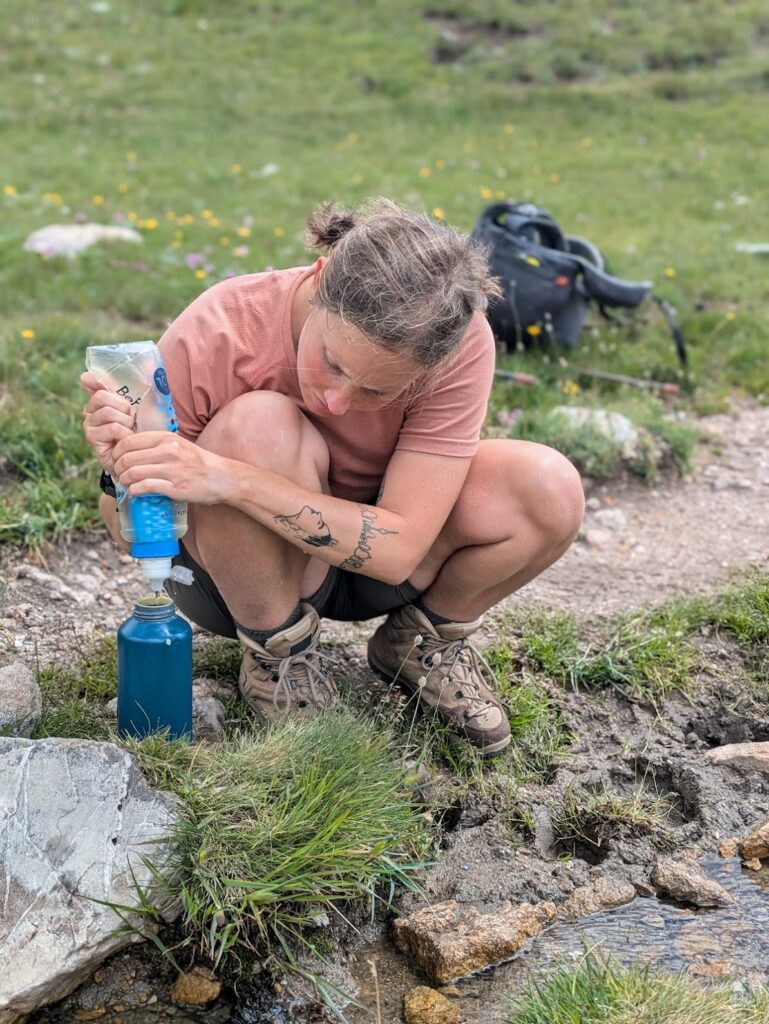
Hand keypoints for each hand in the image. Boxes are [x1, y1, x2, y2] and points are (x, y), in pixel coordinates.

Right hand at [81, 371, 134, 472]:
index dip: (110, 389)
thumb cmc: (137, 431)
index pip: (97, 385)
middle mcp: (89, 413)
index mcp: (97, 402)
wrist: (139, 458)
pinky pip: (112, 428)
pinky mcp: (92, 440)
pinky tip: (127, 441)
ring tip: (130, 432)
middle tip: (131, 421)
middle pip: (102, 398)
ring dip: (126, 422)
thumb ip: (114, 390)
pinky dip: (125, 434)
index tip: (123, 400)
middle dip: (123, 408)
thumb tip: (85, 375)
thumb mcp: (131, 408)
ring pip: (108, 413)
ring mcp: (89, 427)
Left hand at [112, 431, 230, 504]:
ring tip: (127, 484)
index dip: (117, 452)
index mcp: (167, 438)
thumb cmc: (198, 462)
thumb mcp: (178, 444)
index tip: (117, 460)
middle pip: (128, 458)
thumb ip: (157, 444)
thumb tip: (129, 449)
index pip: (129, 441)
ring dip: (124, 481)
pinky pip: (144, 487)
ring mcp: (172, 470)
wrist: (222, 478)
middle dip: (118, 468)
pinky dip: (135, 491)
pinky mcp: (175, 487)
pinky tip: (136, 492)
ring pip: (133, 473)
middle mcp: (168, 451)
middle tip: (120, 474)